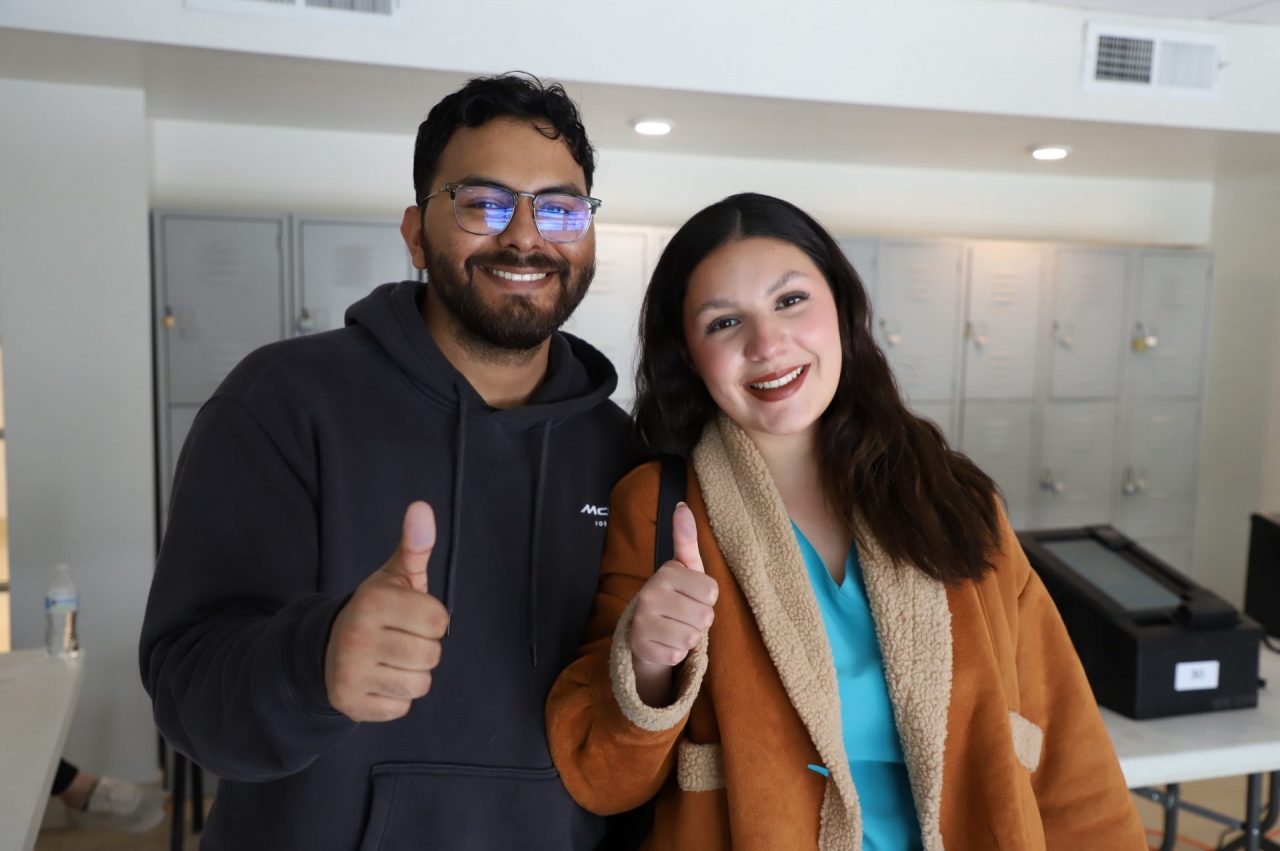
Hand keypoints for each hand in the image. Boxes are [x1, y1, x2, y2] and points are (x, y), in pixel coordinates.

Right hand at [325, 501, 449, 721]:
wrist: (328, 648)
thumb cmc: (377, 610)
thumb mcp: (395, 576)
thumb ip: (415, 544)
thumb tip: (422, 507)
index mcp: (373, 601)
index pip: (438, 620)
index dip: (432, 619)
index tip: (411, 616)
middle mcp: (357, 636)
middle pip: (431, 655)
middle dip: (423, 648)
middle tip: (400, 640)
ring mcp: (350, 672)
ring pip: (419, 684)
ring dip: (412, 674)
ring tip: (391, 660)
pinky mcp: (350, 704)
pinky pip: (402, 708)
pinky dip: (396, 698)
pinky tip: (379, 680)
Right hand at [630, 502, 718, 679]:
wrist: (645, 630)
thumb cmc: (676, 596)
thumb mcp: (685, 568)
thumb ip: (686, 539)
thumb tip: (682, 505)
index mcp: (665, 572)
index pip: (711, 592)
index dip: (707, 598)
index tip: (691, 596)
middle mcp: (649, 594)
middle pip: (704, 617)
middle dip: (700, 621)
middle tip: (684, 615)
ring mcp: (642, 622)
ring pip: (692, 638)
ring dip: (690, 638)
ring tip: (675, 628)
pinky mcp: (641, 647)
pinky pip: (677, 656)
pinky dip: (676, 654)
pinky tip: (665, 643)